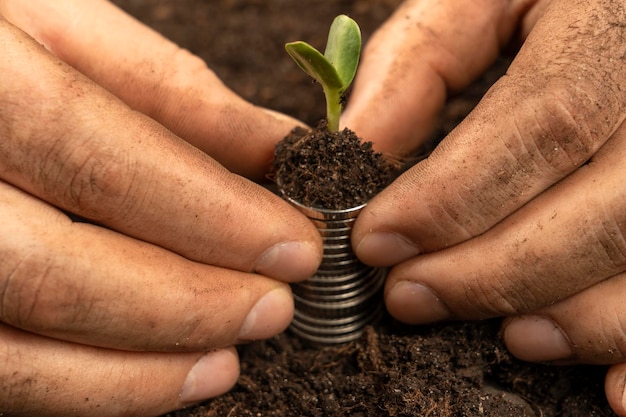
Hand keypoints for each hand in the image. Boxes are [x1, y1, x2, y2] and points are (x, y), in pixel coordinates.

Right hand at [0, 1, 321, 415]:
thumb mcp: (58, 22)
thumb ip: (167, 88)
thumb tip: (279, 150)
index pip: (91, 152)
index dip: (207, 212)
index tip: (294, 245)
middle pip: (50, 269)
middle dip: (185, 300)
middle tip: (275, 305)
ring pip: (11, 347)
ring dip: (142, 364)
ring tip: (232, 352)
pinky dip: (88, 391)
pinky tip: (169, 375)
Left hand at [345, 0, 625, 413]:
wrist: (621, 6)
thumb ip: (419, 59)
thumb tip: (354, 144)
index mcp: (614, 23)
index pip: (544, 124)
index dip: (453, 198)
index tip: (375, 241)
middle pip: (604, 208)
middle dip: (498, 270)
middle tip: (413, 298)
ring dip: (578, 316)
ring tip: (507, 335)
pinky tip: (615, 390)